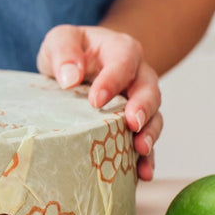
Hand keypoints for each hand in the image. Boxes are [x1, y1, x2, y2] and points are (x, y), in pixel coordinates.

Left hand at [37, 25, 161, 180]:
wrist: (75, 65)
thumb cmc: (69, 51)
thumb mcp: (60, 39)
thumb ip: (64, 50)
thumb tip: (69, 78)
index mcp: (120, 49)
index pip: (123, 62)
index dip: (112, 81)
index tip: (96, 101)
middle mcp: (137, 75)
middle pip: (149, 91)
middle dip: (143, 108)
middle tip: (132, 124)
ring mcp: (139, 101)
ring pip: (153, 117)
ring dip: (149, 135)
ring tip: (141, 152)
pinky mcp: (133, 123)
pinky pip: (144, 139)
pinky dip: (144, 158)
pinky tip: (140, 174)